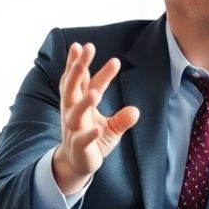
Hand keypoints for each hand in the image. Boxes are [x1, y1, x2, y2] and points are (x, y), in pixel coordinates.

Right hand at [53, 42, 139, 193]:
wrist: (77, 163)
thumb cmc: (93, 138)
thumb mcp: (111, 126)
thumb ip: (122, 118)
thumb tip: (136, 111)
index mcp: (80, 103)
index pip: (82, 80)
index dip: (82, 63)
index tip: (86, 45)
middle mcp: (73, 112)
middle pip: (73, 88)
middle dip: (78, 69)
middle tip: (87, 49)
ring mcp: (74, 129)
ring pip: (75, 113)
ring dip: (85, 102)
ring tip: (96, 92)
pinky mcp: (79, 147)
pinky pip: (83, 140)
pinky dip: (90, 134)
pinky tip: (99, 128)